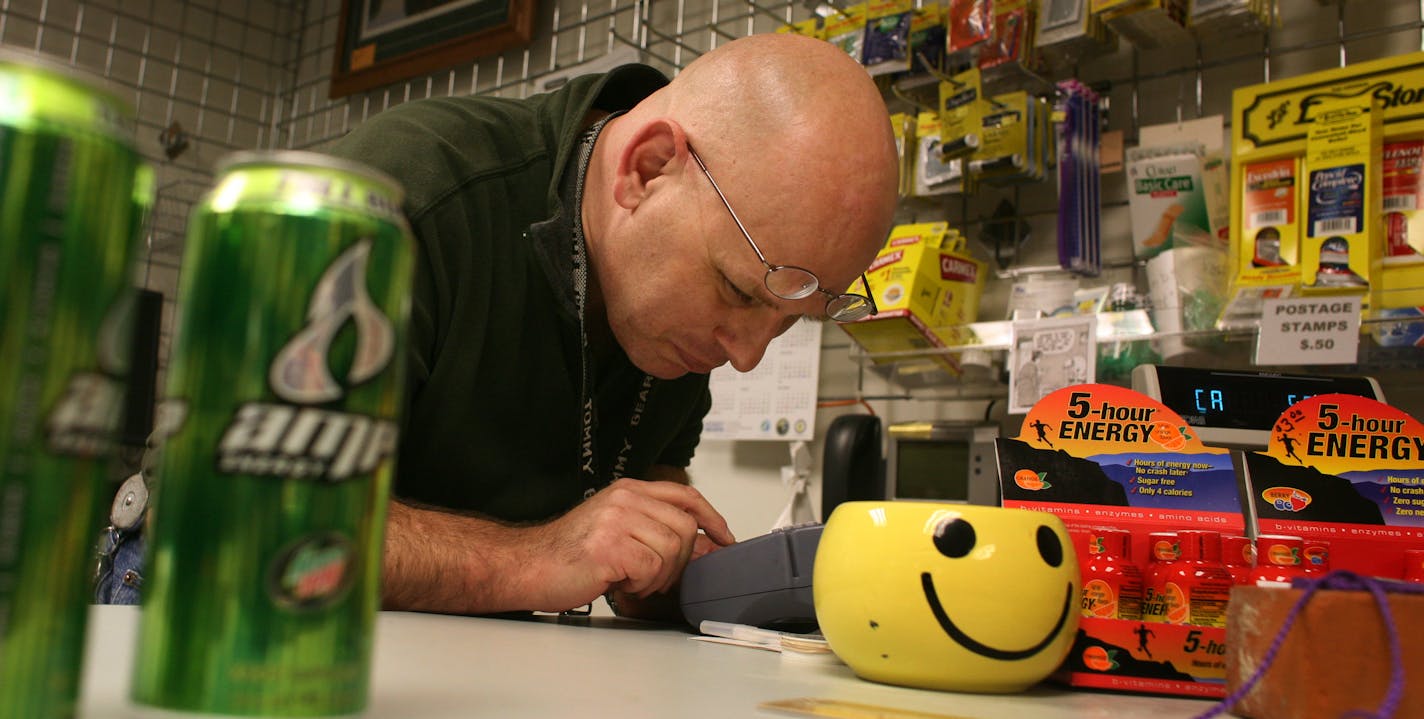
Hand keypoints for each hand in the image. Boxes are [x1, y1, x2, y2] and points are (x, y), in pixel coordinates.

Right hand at [519, 478, 734, 612]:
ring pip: (672, 550)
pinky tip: (619, 583)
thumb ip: (655, 530)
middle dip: (679, 562)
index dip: (712, 517)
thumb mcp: (617, 530)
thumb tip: (702, 546)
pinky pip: (651, 569)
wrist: (527, 566)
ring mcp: (617, 520)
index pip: (685, 495)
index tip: (724, 538)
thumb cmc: (568, 554)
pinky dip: (641, 585)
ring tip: (631, 579)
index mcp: (628, 491)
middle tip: (654, 576)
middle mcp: (625, 499)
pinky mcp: (609, 546)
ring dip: (658, 576)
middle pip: (685, 528)